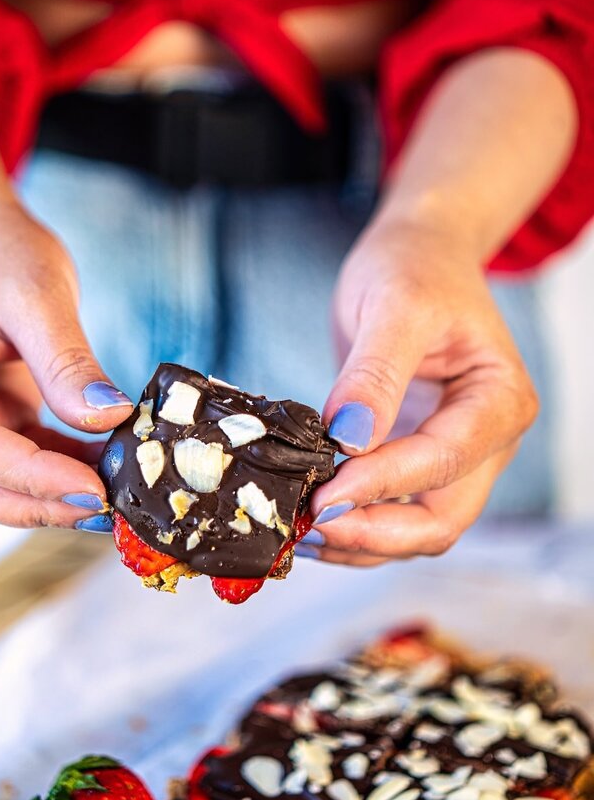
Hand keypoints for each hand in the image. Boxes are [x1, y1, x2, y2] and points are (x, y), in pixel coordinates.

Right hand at [0, 204, 131, 527]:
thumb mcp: (39, 292)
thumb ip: (68, 361)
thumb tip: (107, 419)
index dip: (30, 477)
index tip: (93, 489)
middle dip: (35, 505)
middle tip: (107, 505)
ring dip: (44, 501)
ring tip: (111, 492)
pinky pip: (5, 474)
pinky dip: (50, 480)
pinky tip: (98, 471)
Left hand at [304, 220, 538, 564]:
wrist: (418, 257)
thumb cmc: (416, 269)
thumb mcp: (394, 306)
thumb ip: (375, 375)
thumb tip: (350, 440)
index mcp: (500, 400)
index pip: (443, 461)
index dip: (382, 485)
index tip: (324, 495)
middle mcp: (489, 442)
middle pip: (441, 519)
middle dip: (373, 532)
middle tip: (309, 525)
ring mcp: (456, 460)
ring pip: (416, 530)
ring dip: (359, 542)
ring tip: (299, 532)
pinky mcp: (418, 465)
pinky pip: (393, 514)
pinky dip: (354, 526)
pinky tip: (310, 521)